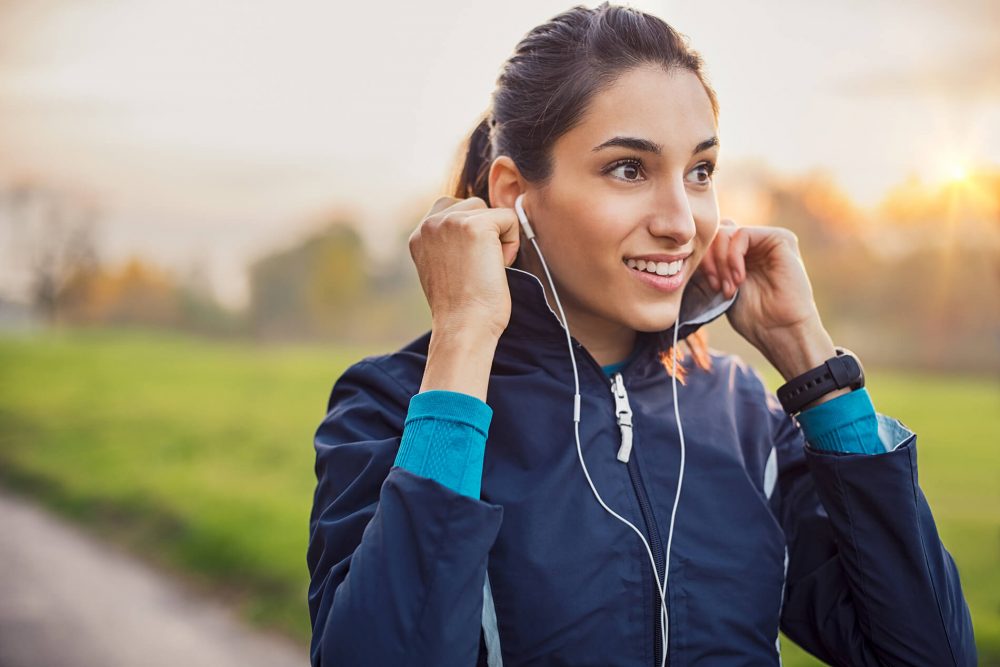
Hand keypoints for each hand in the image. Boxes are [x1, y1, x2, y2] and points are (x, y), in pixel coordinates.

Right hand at [408, 195, 520, 339]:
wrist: (463, 327)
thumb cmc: (460, 309)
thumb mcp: (443, 268)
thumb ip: (449, 244)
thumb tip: (478, 230)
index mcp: (419, 234)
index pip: (451, 208)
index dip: (470, 234)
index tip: (467, 266)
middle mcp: (430, 224)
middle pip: (474, 206)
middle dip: (485, 234)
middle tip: (477, 269)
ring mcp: (451, 222)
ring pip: (492, 211)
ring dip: (498, 238)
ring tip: (485, 268)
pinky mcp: (475, 226)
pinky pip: (509, 219)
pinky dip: (513, 244)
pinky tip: (497, 267)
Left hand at [697, 219, 828, 362]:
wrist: (781, 330)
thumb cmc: (754, 316)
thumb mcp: (722, 287)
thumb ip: (710, 266)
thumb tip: (691, 250)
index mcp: (741, 253)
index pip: (712, 238)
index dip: (704, 258)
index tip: (709, 286)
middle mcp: (755, 243)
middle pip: (717, 231)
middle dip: (709, 259)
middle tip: (715, 286)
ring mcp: (767, 239)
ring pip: (726, 232)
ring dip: (721, 261)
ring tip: (729, 286)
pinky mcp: (780, 238)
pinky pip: (742, 234)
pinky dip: (733, 256)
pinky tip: (739, 278)